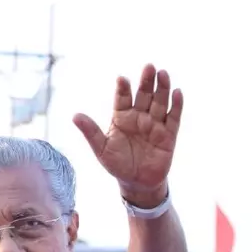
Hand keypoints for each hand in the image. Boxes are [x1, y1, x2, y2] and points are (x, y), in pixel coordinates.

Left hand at [73, 64, 182, 207]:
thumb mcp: (101, 149)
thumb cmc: (118, 165)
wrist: (137, 184)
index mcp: (121, 117)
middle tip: (149, 66)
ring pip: (160, 102)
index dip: (123, 89)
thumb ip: (91, 132)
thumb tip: (74, 116)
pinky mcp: (168, 135)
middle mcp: (139, 117)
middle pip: (144, 95)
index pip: (122, 98)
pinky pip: (173, 118)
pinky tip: (177, 93)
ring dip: (162, 88)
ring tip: (163, 74)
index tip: (121, 79)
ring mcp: (155, 124)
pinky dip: (176, 106)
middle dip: (146, 81)